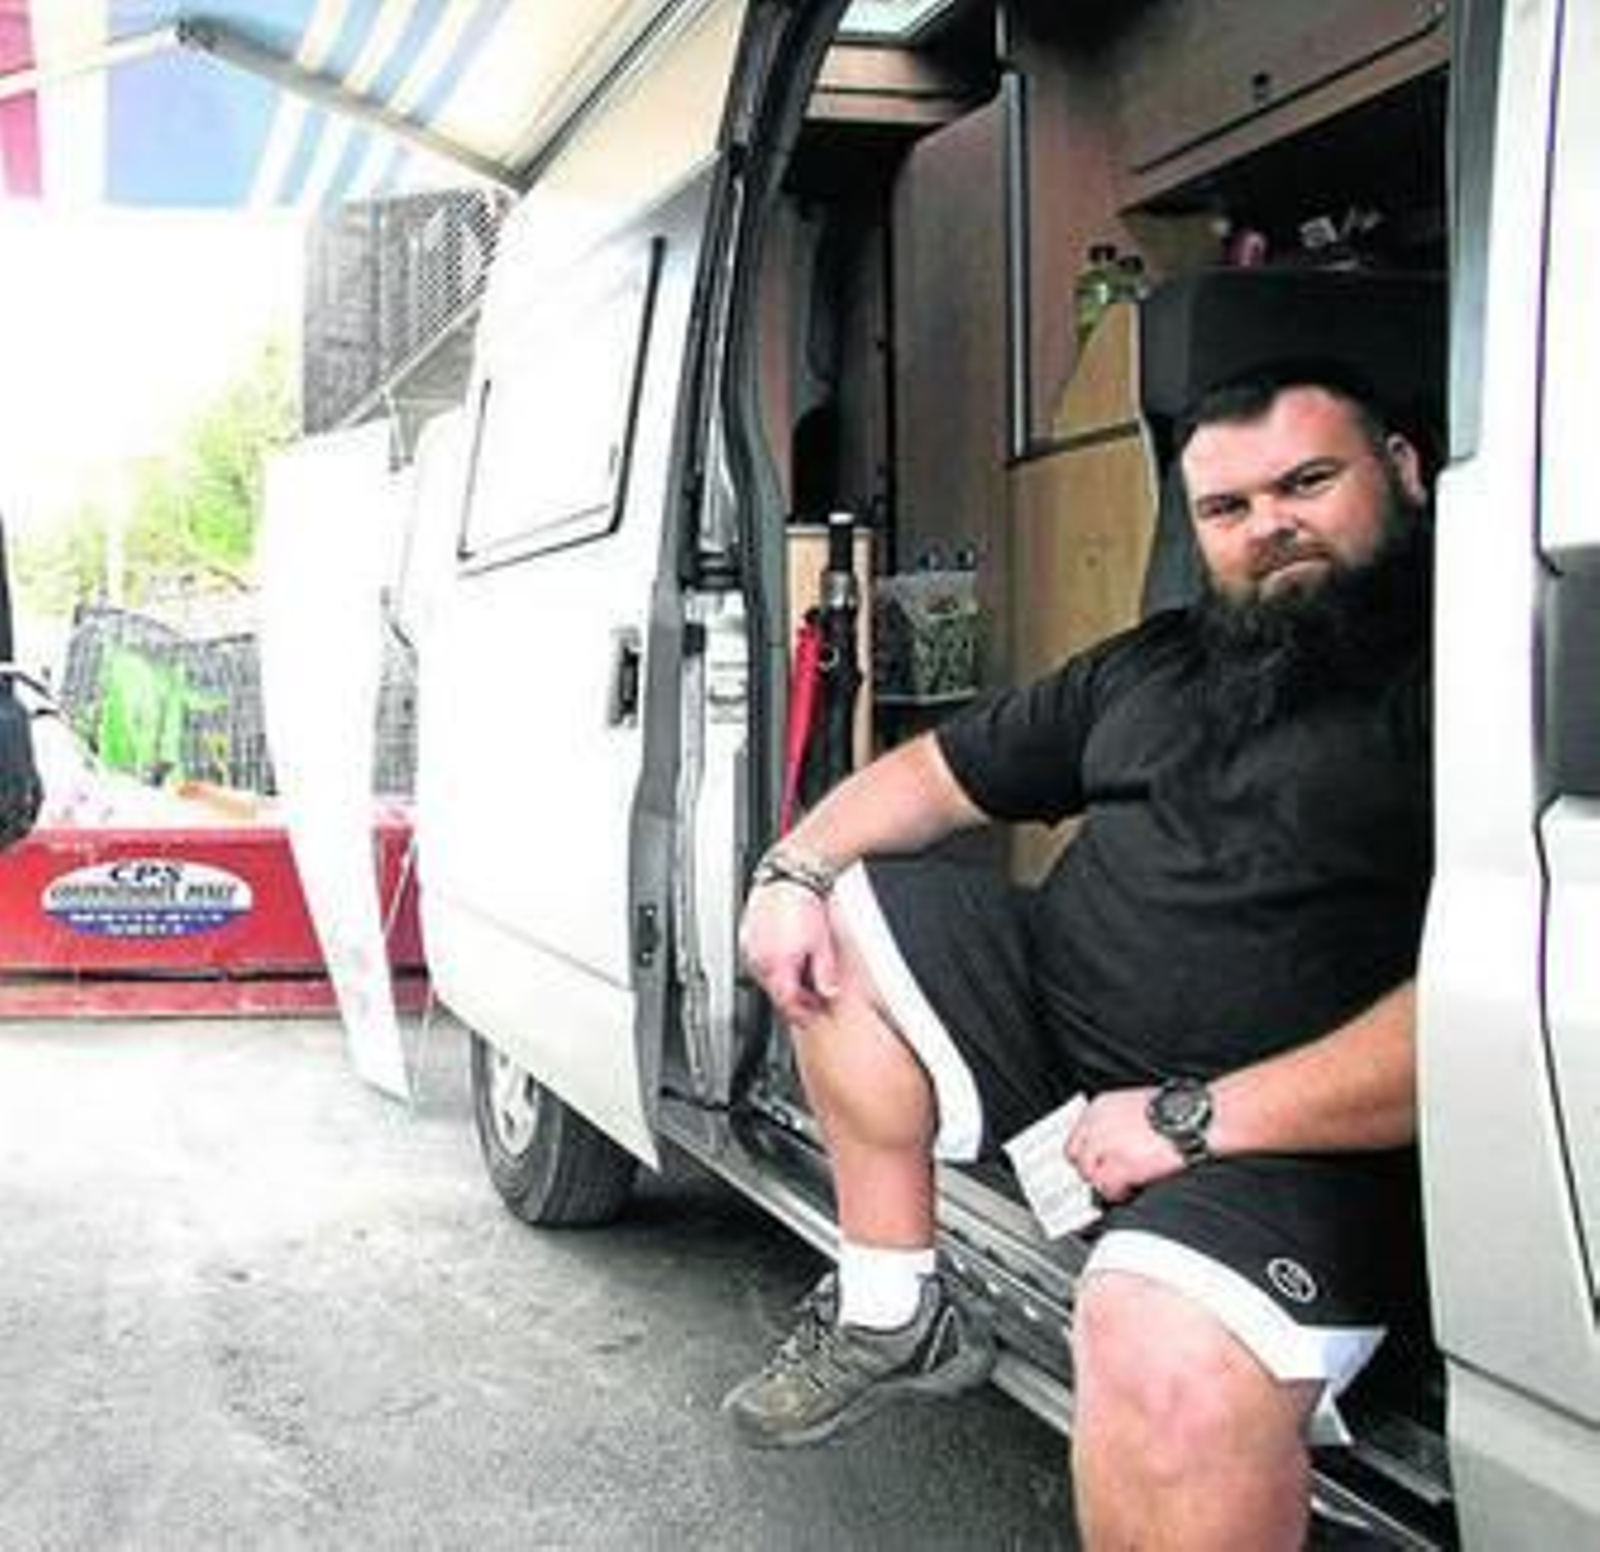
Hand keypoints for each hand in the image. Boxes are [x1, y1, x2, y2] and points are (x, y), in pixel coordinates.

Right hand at [738, 880, 839, 1021]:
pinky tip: (785, 954)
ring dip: (781, 979)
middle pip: (775, 991)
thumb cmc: (804, 905)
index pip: (787, 1003)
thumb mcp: (822, 944)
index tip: (813, 1012)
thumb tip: (828, 993)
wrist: (788, 877)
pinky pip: (757, 960)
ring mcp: (749, 948)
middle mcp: (758, 960)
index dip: (802, 1012)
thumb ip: (824, 974)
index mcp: (777, 965)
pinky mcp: (746, 937)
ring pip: (764, 976)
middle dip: (793, 996)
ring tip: (800, 971)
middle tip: (811, 995)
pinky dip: (770, 964)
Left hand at [1064, 1088, 1186, 1204]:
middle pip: (1077, 1158)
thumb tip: (1112, 1142)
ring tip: (1120, 1185)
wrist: (1192, 1118)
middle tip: (1106, 1177)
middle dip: (1092, 1170)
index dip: (1087, 1154)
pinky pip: (1108, 1188)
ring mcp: (1105, 1146)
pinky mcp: (1120, 1166)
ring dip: (1105, 1183)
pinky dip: (1117, 1193)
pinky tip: (1128, 1190)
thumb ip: (1116, 1122)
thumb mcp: (1135, 1105)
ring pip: (1090, 1175)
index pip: (1076, 1136)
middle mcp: (1096, 1124)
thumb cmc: (1174, 1111)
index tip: (1094, 1163)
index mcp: (1100, 1107)